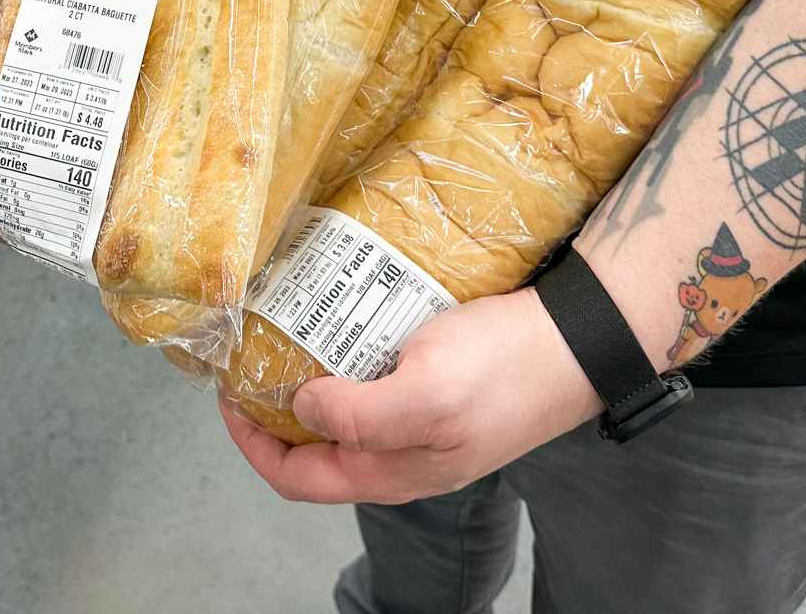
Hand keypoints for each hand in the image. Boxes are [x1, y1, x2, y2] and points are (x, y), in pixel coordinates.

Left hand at [219, 290, 600, 503]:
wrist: (578, 342)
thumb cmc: (504, 366)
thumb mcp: (426, 391)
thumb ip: (360, 415)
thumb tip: (303, 410)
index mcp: (392, 471)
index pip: (297, 478)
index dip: (251, 443)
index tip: (227, 393)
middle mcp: (401, 459)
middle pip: (316, 452)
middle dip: (273, 412)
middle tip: (251, 357)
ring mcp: (422, 428)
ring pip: (344, 419)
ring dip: (309, 384)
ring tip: (287, 336)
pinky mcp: (439, 394)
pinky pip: (375, 388)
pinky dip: (347, 364)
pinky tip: (342, 328)